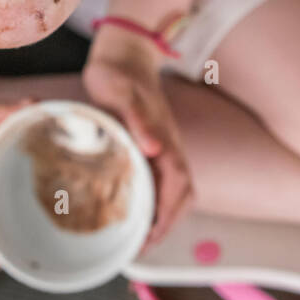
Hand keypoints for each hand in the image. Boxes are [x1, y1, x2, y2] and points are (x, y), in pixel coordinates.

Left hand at [82, 32, 193, 252]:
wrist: (123, 52)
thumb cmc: (117, 72)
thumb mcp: (120, 93)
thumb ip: (137, 119)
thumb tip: (155, 150)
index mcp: (165, 141)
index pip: (178, 190)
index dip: (166, 218)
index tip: (147, 240)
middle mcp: (169, 148)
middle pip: (182, 196)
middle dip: (167, 225)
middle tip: (139, 247)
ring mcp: (164, 146)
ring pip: (175, 190)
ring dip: (163, 215)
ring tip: (138, 236)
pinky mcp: (153, 144)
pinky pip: (161, 180)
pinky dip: (153, 200)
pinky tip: (133, 207)